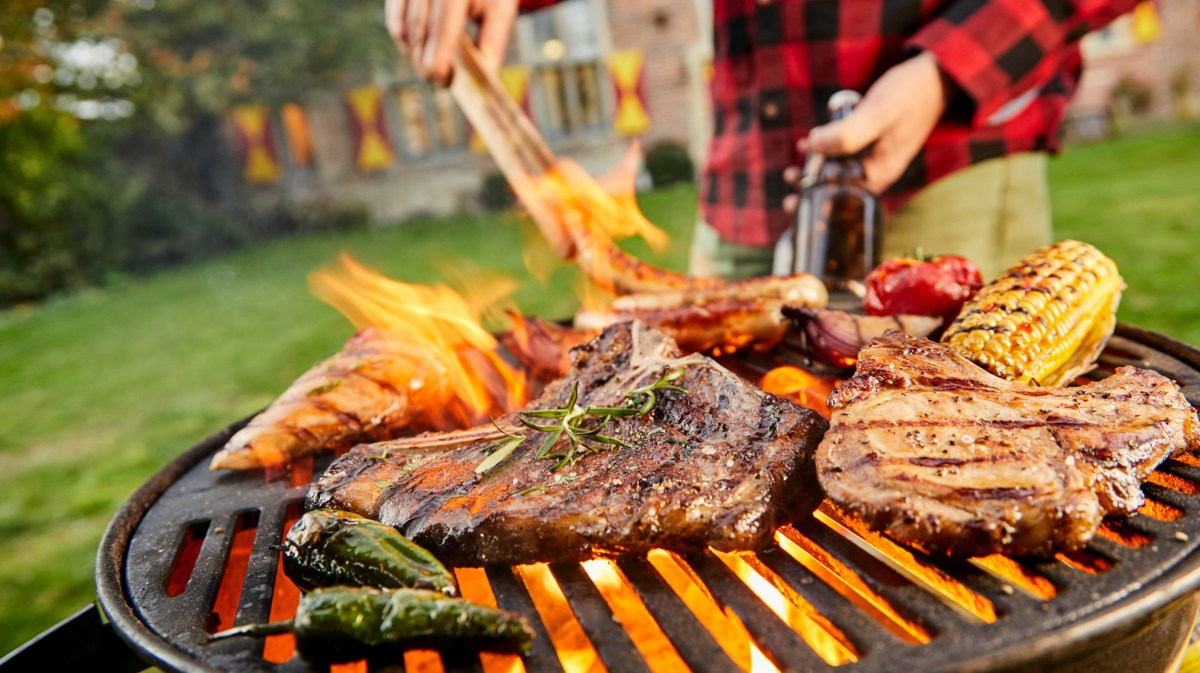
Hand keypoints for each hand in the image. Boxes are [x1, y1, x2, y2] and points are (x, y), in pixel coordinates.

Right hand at [385, 0, 518, 85]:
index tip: (444, 79)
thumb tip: (484, 76)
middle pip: (419, 30)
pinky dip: (405, 40)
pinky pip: (394, 19)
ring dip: (415, 54)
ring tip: (432, 68)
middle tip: (440, 81)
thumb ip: (492, 40)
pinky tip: (419, 52)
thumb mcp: (499, 7)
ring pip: (403, 28)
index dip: (440, 57)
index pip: (443, 26)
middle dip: (426, 61)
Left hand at [786, 51, 950, 202]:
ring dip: (815, 172)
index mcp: (880, 173)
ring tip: (792, 172)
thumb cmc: (909, 94)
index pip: (842, 200)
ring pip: (840, 172)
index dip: (816, 201)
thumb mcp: (877, 114)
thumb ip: (846, 134)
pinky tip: (810, 147)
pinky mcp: (873, 144)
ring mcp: (876, 158)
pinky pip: (846, 157)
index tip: (792, 200)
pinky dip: (827, 155)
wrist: (935, 76)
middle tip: (788, 183)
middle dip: (812, 190)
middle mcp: (878, 171)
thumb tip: (811, 147)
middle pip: (840, 189)